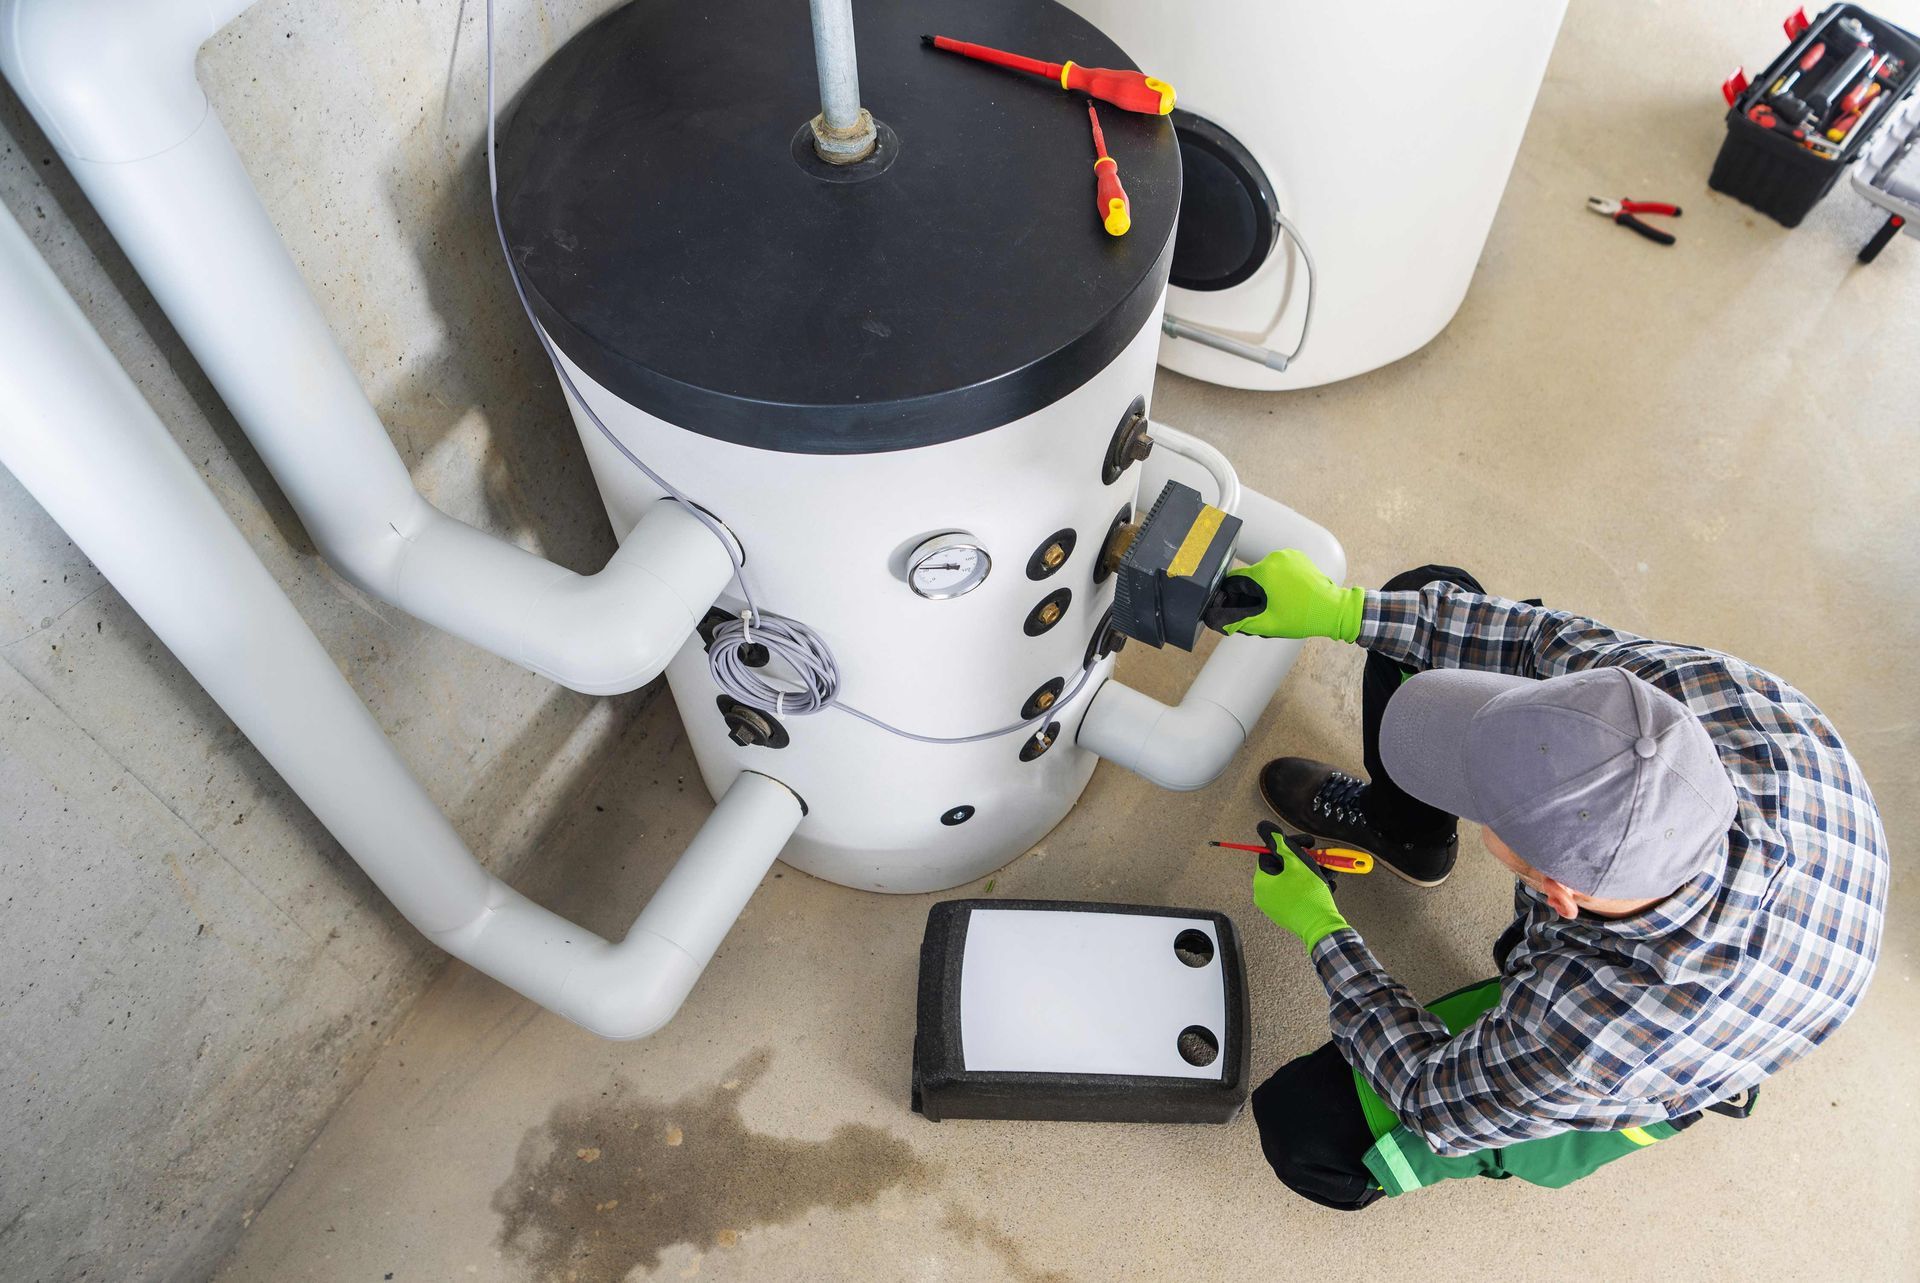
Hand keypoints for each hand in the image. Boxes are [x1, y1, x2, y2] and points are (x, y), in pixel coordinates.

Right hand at [1202, 549, 1363, 641]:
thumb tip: (1219, 622)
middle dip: (1252, 593)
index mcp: (1265, 572)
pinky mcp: (1297, 556)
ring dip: (1265, 586)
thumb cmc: (1304, 617)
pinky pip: (1278, 566)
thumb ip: (1239, 622)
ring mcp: (1288, 555)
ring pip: (1264, 571)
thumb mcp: (1268, 624)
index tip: (1237, 607)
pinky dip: (1278, 578)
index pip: (1235, 581)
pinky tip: (1286, 593)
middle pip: (1250, 576)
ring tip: (1278, 602)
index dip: (1231, 596)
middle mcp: (1275, 558)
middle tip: (1263, 610)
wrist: (1334, 610)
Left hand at [1251, 822, 1349, 950]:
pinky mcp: (1288, 914)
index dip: (1291, 845)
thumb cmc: (1308, 893)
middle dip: (1304, 860)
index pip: (1272, 853)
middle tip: (1319, 858)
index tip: (1308, 844)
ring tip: (1328, 872)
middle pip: (1283, 867)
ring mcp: (1275, 906)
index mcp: (1261, 880)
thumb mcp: (1295, 861)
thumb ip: (1278, 842)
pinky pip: (1296, 894)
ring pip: (1293, 880)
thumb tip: (1262, 826)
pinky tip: (1326, 885)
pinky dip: (1310, 887)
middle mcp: (1264, 895)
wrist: (1321, 926)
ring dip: (1311, 873)